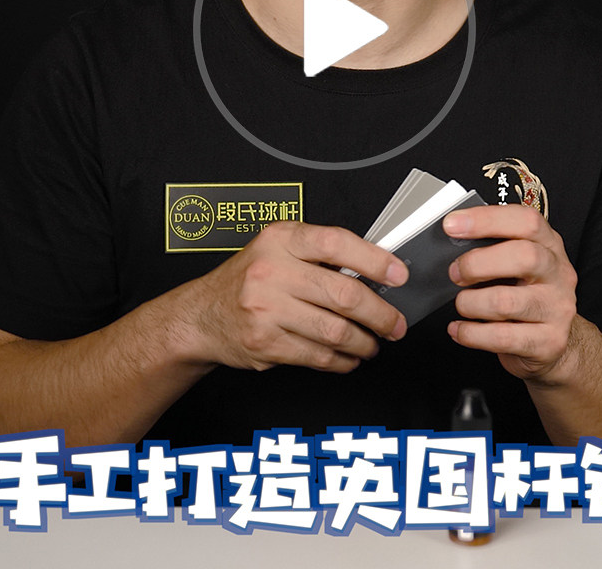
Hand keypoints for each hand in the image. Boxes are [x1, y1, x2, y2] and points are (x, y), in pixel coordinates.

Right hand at [182, 221, 408, 373]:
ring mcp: (266, 309)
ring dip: (364, 342)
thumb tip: (376, 269)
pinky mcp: (265, 343)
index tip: (399, 275)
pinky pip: (317, 356)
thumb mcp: (276, 249)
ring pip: (335, 330)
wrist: (201, 316)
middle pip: (343, 294)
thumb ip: (318, 253)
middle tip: (395, 324)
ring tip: (373, 344)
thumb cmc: (247, 280)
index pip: (336, 243)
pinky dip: (342, 361)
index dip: (375, 260)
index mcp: (280, 240)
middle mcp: (272, 271)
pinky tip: (348, 357)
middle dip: (380, 314)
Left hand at [444, 204, 579, 380]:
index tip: (452, 224)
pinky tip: (460, 329)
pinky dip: (471, 333)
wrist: (555, 344)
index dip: (487, 219)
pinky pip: (501, 337)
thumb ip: (492, 248)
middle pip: (524, 257)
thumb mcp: (516, 265)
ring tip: (462, 304)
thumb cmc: (525, 296)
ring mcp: (557, 309)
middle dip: (478, 263)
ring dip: (470, 303)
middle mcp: (558, 274)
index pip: (526, 221)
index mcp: (550, 245)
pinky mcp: (549, 342)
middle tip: (455, 273)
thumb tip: (451, 240)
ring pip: (505, 302)